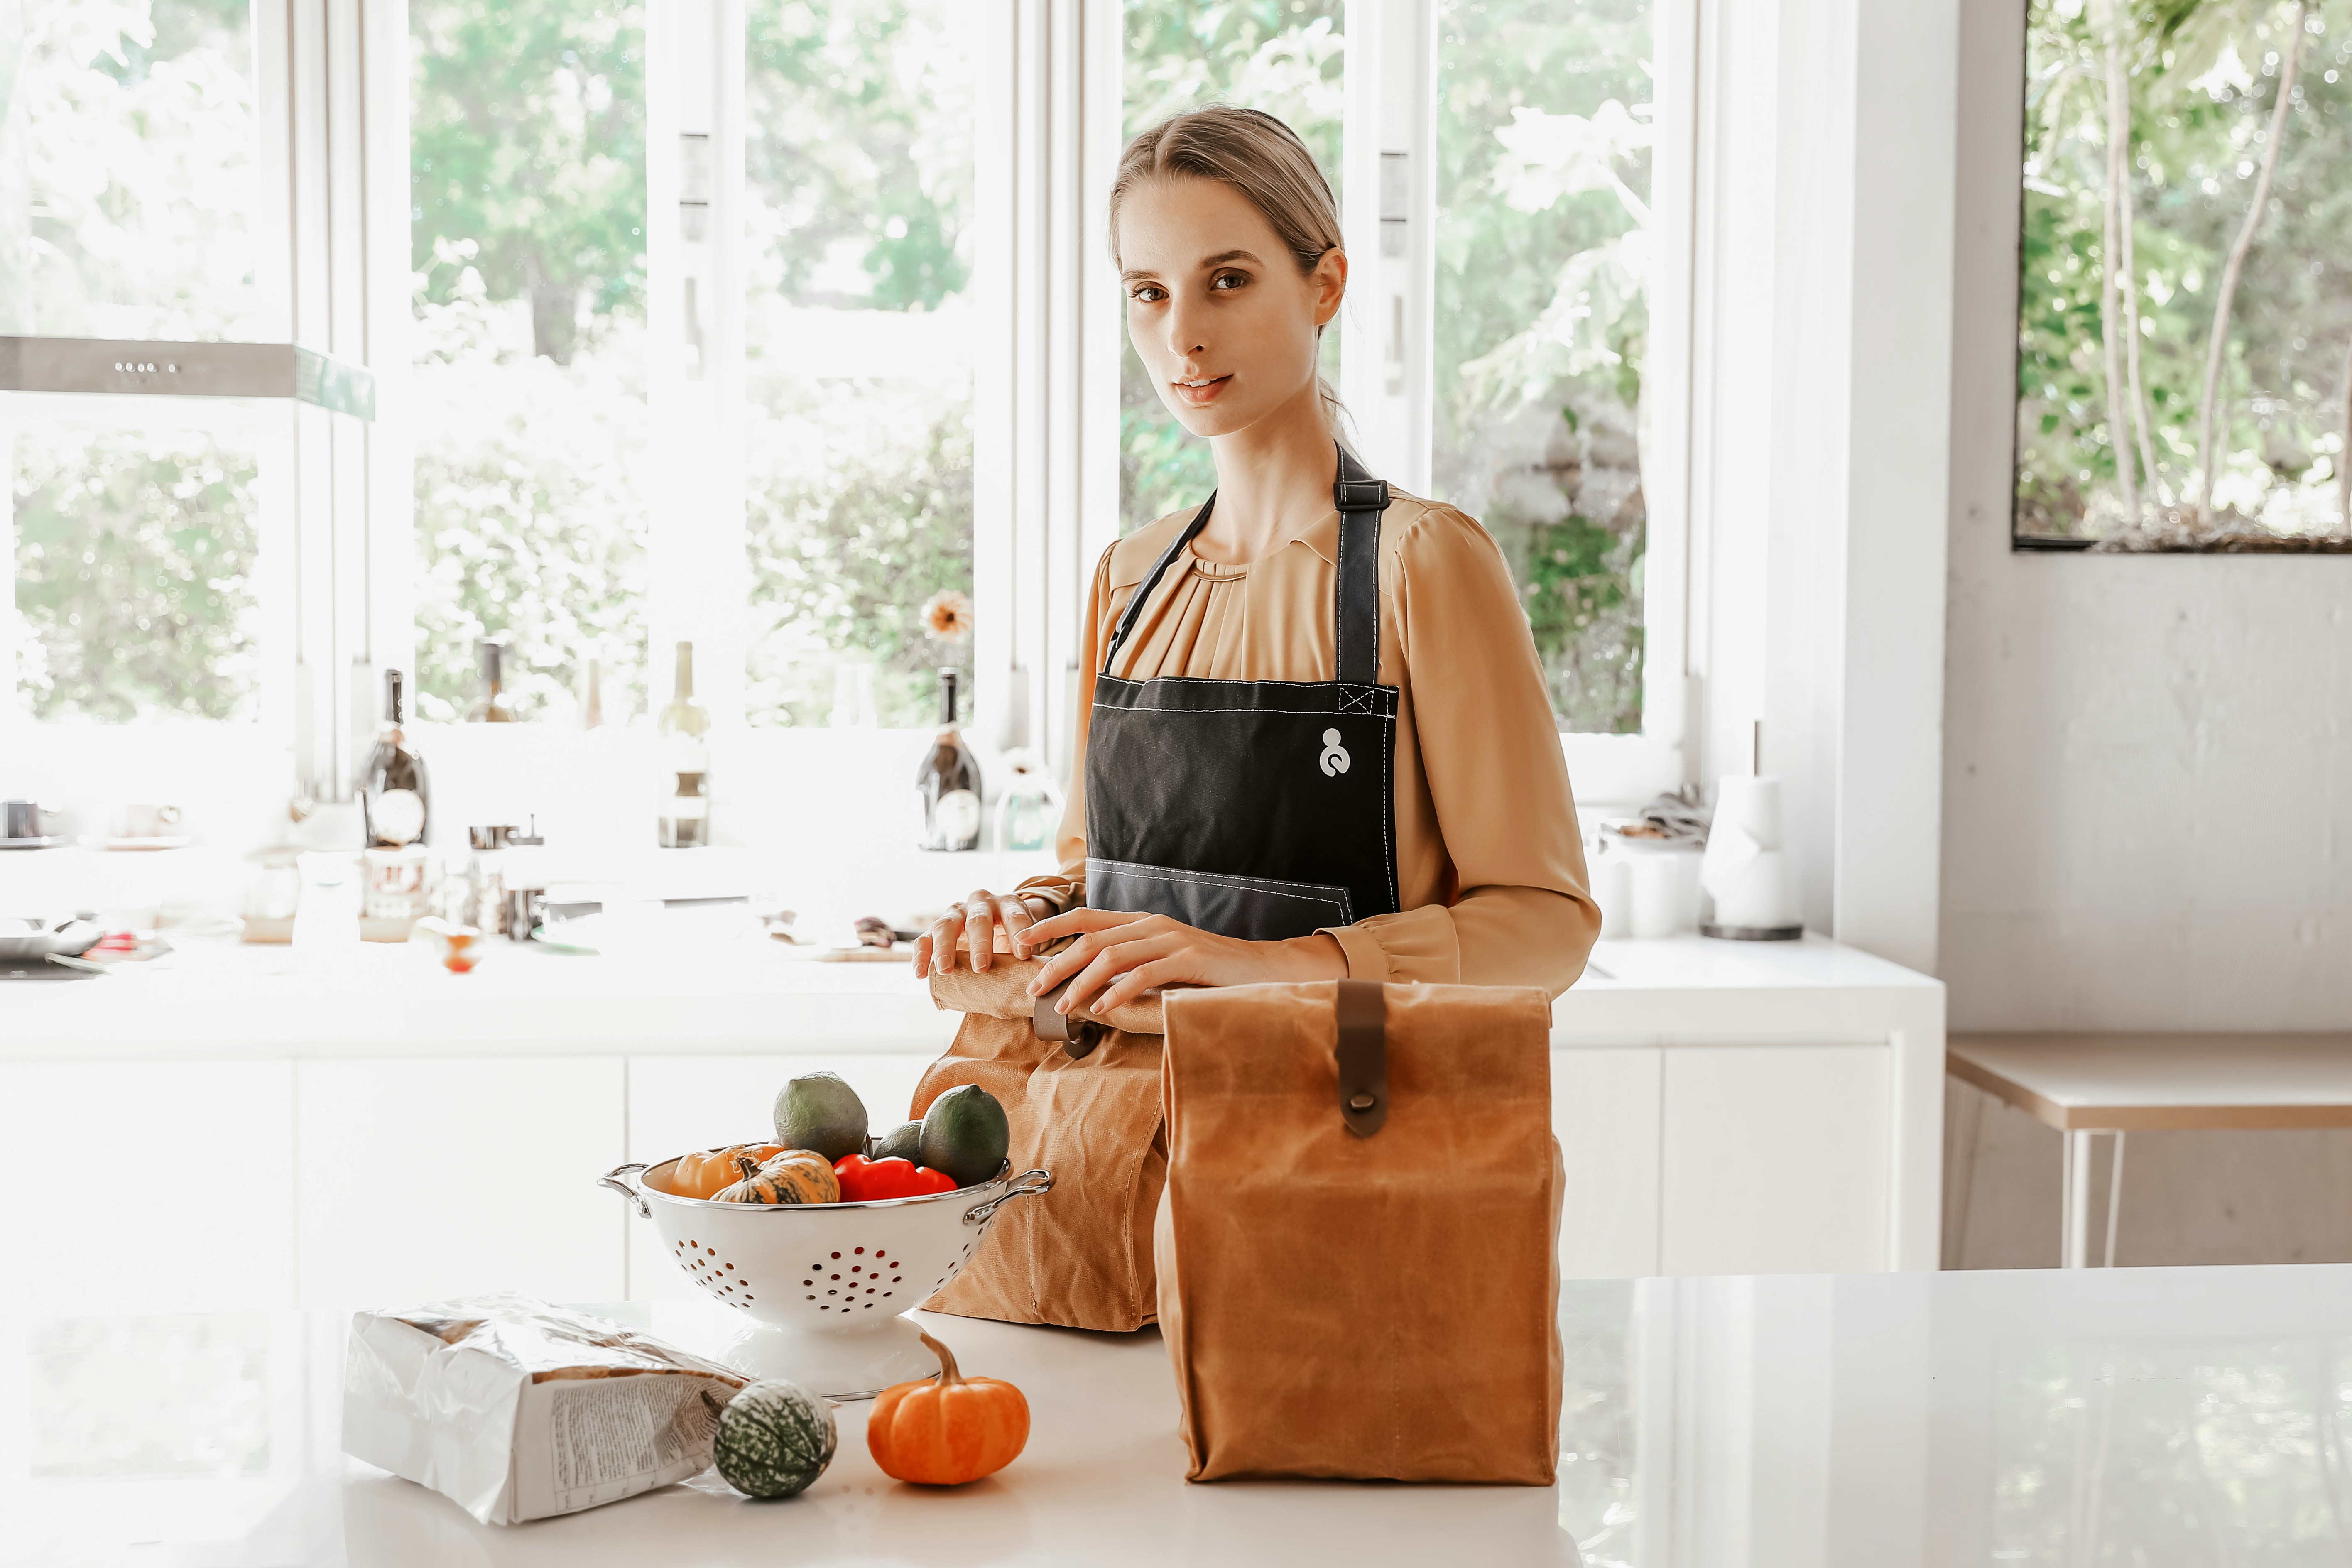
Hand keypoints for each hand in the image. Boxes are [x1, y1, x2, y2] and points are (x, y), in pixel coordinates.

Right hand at [913, 888, 1044, 976]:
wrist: (995, 927)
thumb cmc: (1014, 938)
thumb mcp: (1026, 940)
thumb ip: (1029, 955)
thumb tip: (1038, 982)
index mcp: (1008, 904)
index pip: (1014, 915)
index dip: (1019, 932)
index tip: (1024, 955)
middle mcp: (980, 904)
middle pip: (978, 919)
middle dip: (980, 943)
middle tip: (981, 967)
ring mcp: (956, 913)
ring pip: (945, 925)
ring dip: (945, 948)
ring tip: (946, 970)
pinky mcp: (936, 928)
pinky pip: (924, 939)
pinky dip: (921, 956)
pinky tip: (920, 974)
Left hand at [1021, 907, 1347, 1014]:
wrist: (1262, 970)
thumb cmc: (1209, 974)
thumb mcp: (1163, 964)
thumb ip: (1131, 965)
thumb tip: (1088, 985)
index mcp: (1143, 922)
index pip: (1086, 917)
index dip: (1050, 926)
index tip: (1021, 942)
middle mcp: (1153, 924)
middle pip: (1092, 937)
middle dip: (1057, 961)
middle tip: (1035, 987)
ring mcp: (1173, 939)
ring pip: (1113, 954)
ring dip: (1083, 981)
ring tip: (1065, 1006)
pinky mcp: (1190, 958)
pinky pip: (1145, 972)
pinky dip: (1120, 990)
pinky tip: (1104, 1007)